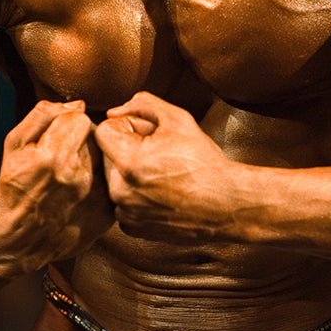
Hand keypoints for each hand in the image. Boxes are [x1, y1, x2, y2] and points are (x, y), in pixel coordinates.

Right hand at [0, 100, 113, 270]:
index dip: (69, 124)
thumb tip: (78, 104)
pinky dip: (104, 182)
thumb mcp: (14, 144)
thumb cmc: (13, 187)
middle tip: (67, 155)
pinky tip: (85, 190)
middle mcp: (77, 176)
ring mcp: (94, 197)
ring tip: (75, 173)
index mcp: (52, 156)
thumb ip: (43, 115)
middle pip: (96, 137)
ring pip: (107, 159)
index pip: (80, 118)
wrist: (17, 239)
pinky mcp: (106, 214)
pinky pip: (114, 183)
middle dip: (83, 141)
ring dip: (95, 160)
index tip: (59, 136)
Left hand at [95, 92, 238, 243]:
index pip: (104, 131)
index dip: (127, 126)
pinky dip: (137, 196)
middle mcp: (120, 190)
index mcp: (128, 161)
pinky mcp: (132, 227)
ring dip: (132, 173)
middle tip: (161, 155)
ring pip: (115, 179)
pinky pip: (123, 202)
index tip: (150, 135)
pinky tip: (162, 193)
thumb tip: (114, 112)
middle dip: (129, 150)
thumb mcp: (178, 119)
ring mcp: (125, 212)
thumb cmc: (205, 163)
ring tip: (164, 175)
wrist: (226, 205)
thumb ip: (142, 103)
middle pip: (108, 155)